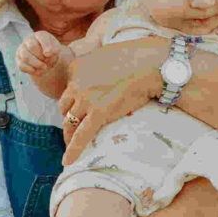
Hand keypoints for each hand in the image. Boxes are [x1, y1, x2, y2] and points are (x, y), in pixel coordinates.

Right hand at [17, 30, 71, 97]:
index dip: (46, 46)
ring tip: (44, 67)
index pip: (42, 37)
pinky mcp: (18, 59)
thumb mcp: (57, 51)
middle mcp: (29, 40)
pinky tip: (38, 71)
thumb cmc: (52, 54)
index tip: (49, 54)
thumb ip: (54, 50)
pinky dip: (31, 70)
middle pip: (32, 47)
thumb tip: (47, 53)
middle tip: (47, 61)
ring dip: (36, 64)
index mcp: (40, 35)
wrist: (46, 61)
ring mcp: (22, 49)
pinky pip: (21, 65)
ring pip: (25, 57)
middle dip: (41, 57)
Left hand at [60, 43, 165, 163]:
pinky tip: (68, 162)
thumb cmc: (136, 57)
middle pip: (65, 107)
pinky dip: (73, 150)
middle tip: (76, 128)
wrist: (152, 64)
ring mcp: (86, 99)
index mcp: (76, 68)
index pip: (68, 90)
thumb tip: (98, 73)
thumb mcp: (106, 54)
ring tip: (72, 144)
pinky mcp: (98, 113)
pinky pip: (81, 136)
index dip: (73, 101)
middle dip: (70, 117)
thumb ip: (95, 65)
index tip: (78, 109)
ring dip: (70, 134)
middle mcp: (76, 83)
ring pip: (69, 122)